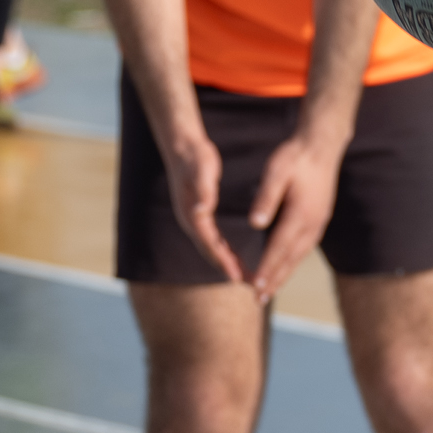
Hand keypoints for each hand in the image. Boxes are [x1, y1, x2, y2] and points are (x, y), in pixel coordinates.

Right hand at [162, 127, 248, 285]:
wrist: (182, 148)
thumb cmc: (195, 158)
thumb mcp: (202, 170)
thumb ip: (203, 191)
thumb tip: (202, 211)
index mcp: (192, 214)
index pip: (210, 244)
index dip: (224, 261)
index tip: (237, 276)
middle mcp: (191, 221)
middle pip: (211, 252)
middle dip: (229, 268)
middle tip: (249, 284)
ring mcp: (194, 219)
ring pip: (212, 248)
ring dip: (228, 263)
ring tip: (246, 277)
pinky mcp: (200, 215)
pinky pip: (213, 240)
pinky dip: (225, 252)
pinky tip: (236, 257)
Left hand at [243, 125, 345, 300]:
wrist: (322, 146)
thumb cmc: (296, 157)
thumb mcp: (276, 171)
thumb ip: (266, 198)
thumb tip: (255, 223)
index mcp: (300, 214)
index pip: (279, 248)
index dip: (267, 269)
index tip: (255, 287)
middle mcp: (312, 224)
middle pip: (290, 259)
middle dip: (274, 280)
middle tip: (258, 299)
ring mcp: (317, 223)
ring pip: (299, 256)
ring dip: (283, 274)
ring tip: (269, 291)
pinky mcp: (318, 219)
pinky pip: (304, 248)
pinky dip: (292, 262)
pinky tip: (284, 267)